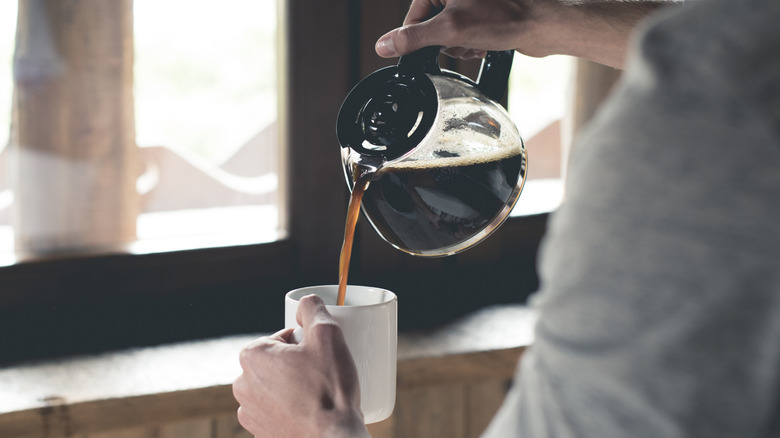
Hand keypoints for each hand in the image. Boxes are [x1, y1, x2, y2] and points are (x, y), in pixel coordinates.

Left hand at [233, 295, 369, 437]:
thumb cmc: (329, 389)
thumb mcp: (327, 334)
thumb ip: (313, 308)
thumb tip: (305, 302)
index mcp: (253, 355)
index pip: (282, 337)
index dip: (306, 343)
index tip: (320, 356)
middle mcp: (243, 384)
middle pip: (277, 361)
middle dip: (298, 364)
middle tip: (323, 374)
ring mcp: (249, 412)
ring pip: (275, 386)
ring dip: (293, 386)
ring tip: (318, 395)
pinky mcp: (260, 432)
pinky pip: (275, 410)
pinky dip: (290, 408)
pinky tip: (310, 412)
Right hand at [376, 0, 545, 59]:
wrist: (542, 25)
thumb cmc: (505, 17)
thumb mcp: (450, 30)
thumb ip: (413, 37)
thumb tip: (384, 45)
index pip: (414, 15)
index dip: (418, 36)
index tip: (420, 52)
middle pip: (432, 24)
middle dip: (445, 41)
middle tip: (462, 41)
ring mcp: (471, 2)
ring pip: (449, 32)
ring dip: (460, 44)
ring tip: (477, 42)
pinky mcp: (484, 13)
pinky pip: (465, 33)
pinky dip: (472, 43)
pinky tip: (485, 45)